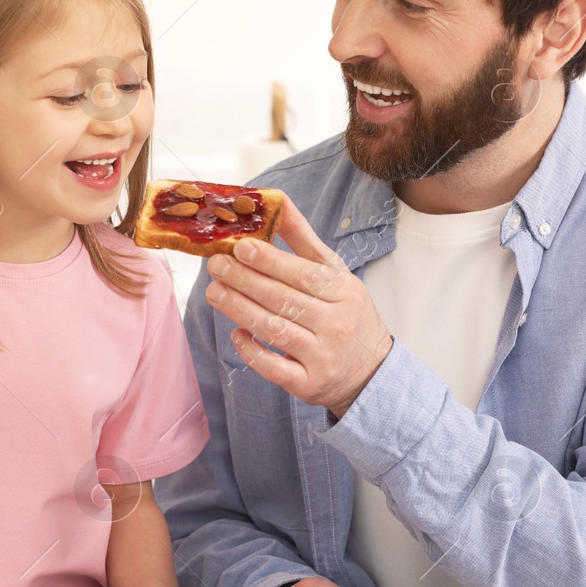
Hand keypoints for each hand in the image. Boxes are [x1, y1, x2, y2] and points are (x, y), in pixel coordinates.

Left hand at [205, 196, 391, 418]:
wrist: (371, 373)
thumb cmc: (346, 314)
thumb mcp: (335, 275)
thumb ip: (303, 241)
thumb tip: (276, 202)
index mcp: (343, 292)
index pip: (303, 274)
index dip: (271, 260)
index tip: (241, 245)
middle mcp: (336, 324)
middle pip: (285, 300)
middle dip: (246, 281)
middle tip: (216, 265)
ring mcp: (323, 356)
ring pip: (277, 330)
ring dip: (241, 310)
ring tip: (214, 292)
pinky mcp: (309, 384)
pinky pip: (276, 368)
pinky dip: (253, 352)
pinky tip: (236, 335)